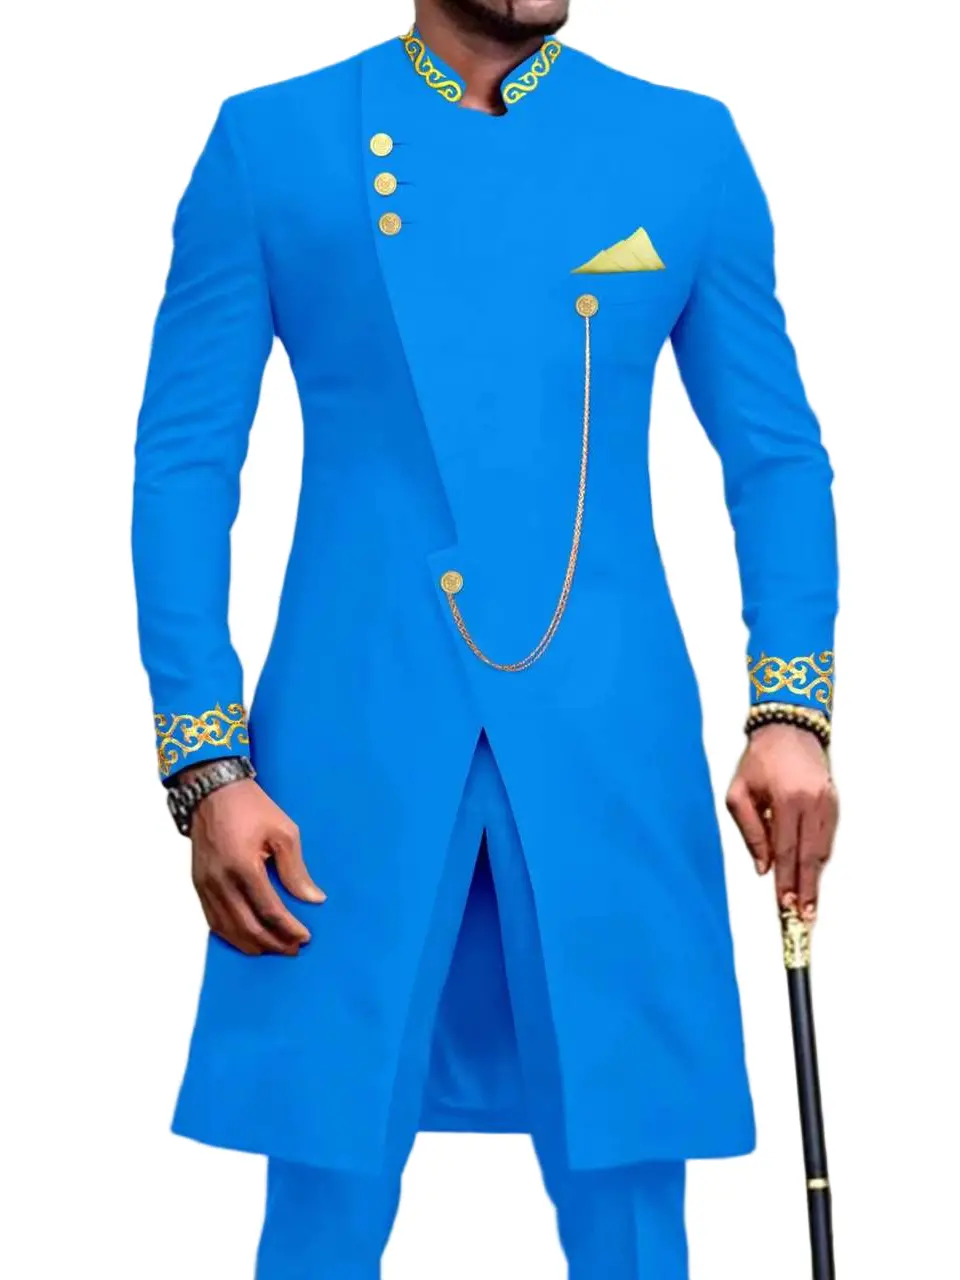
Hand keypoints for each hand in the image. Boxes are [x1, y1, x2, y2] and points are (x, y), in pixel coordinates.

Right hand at [189, 778, 325, 955]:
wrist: (212, 791)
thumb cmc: (251, 807)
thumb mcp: (283, 831)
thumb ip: (296, 869)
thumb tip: (313, 899)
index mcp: (243, 866)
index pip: (269, 910)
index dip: (288, 928)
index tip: (305, 937)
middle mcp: (220, 881)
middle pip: (248, 927)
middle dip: (273, 943)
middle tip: (294, 948)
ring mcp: (205, 885)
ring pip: (228, 929)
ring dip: (252, 944)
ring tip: (274, 949)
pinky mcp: (198, 884)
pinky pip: (213, 920)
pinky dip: (231, 935)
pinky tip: (247, 939)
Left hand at [726, 724, 837, 920]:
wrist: (788, 729)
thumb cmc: (758, 760)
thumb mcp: (738, 792)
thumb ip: (750, 831)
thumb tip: (763, 869)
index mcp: (785, 799)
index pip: (785, 850)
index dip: (786, 881)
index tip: (786, 906)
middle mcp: (811, 802)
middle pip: (809, 856)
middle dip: (807, 890)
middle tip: (804, 918)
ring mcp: (827, 802)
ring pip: (823, 850)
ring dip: (815, 879)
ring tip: (809, 906)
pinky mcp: (835, 802)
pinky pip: (828, 837)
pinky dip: (821, 858)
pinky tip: (814, 875)